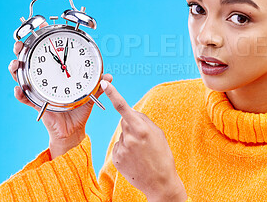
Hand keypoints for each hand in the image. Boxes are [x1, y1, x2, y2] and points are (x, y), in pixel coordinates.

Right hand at [9, 27, 111, 157]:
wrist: (73, 129)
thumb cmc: (79, 108)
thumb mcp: (89, 93)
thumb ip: (98, 84)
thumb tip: (109, 77)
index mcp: (58, 72)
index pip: (48, 52)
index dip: (43, 39)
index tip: (40, 27)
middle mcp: (45, 78)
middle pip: (29, 60)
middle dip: (21, 50)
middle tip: (20, 44)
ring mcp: (38, 90)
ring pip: (21, 76)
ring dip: (16, 69)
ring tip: (16, 64)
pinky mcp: (35, 103)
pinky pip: (24, 98)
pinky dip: (19, 93)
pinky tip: (18, 89)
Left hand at [100, 80, 186, 201]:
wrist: (159, 182)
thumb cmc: (162, 155)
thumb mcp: (158, 133)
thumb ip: (143, 120)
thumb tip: (130, 113)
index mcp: (141, 128)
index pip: (123, 107)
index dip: (113, 94)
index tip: (104, 84)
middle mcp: (129, 137)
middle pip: (125, 121)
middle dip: (132, 124)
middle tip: (144, 138)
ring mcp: (121, 149)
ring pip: (122, 134)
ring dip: (129, 138)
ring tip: (141, 152)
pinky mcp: (116, 158)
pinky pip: (119, 146)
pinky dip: (125, 149)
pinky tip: (134, 158)